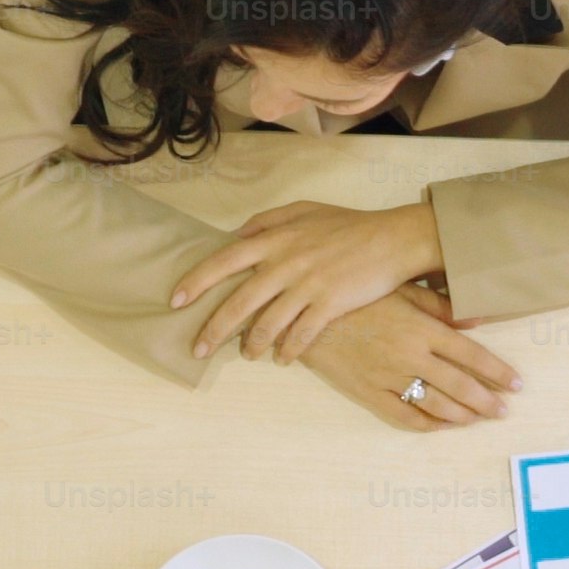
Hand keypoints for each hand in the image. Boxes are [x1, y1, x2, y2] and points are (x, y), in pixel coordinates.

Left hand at [173, 200, 447, 363]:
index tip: (176, 301)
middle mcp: (285, 263)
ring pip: (268, 324)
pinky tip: (281, 358)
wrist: (392, 239)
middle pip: (239, 301)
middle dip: (214, 328)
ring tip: (247, 356)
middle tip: (198, 349)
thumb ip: (267, 221)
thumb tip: (237, 236)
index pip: (224, 261)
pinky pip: (301, 335)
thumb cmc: (348, 225)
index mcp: (275, 239)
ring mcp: (308, 285)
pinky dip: (288, 350)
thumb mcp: (304, 210)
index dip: (196, 282)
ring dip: (252, 345)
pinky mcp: (330, 304)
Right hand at [297, 287, 520, 430]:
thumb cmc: (356, 295)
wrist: (306, 314)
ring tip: (479, 419)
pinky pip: (404, 415)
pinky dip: (427, 424)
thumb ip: (438, 305)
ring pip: (436, 405)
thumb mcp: (399, 289)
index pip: (472, 355)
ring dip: (462, 416)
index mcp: (422, 328)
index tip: (516, 385)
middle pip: (460, 386)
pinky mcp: (369, 392)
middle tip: (504, 412)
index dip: (497, 372)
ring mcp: (389, 377)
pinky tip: (442, 426)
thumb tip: (475, 319)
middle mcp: (411, 355)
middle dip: (487, 401)